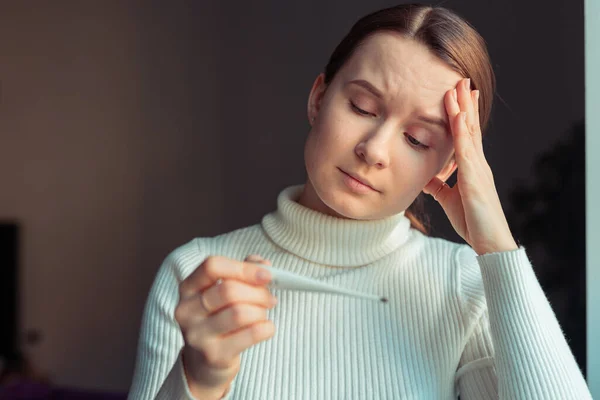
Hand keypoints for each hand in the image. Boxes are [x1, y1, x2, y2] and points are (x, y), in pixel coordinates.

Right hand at [175, 254, 276, 398]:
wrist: (206, 362)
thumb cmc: (219, 318)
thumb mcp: (224, 292)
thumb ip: (243, 272)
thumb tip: (264, 264)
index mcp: (188, 288)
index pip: (212, 266)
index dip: (242, 268)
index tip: (266, 274)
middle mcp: (187, 310)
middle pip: (229, 290)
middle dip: (258, 293)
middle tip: (270, 299)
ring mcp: (197, 335)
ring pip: (240, 313)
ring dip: (261, 311)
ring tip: (263, 314)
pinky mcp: (213, 355)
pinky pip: (250, 335)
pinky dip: (266, 328)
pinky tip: (266, 328)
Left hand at [423, 78, 517, 255]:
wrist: (489, 242)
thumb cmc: (473, 222)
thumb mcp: (449, 199)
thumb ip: (439, 186)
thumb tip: (424, 178)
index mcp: (473, 167)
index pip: (466, 135)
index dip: (463, 114)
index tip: (459, 95)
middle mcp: (478, 163)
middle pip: (470, 127)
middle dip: (465, 103)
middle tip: (461, 79)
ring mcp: (478, 169)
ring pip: (469, 133)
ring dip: (462, 109)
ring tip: (458, 87)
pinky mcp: (475, 178)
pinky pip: (466, 150)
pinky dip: (461, 131)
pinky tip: (457, 115)